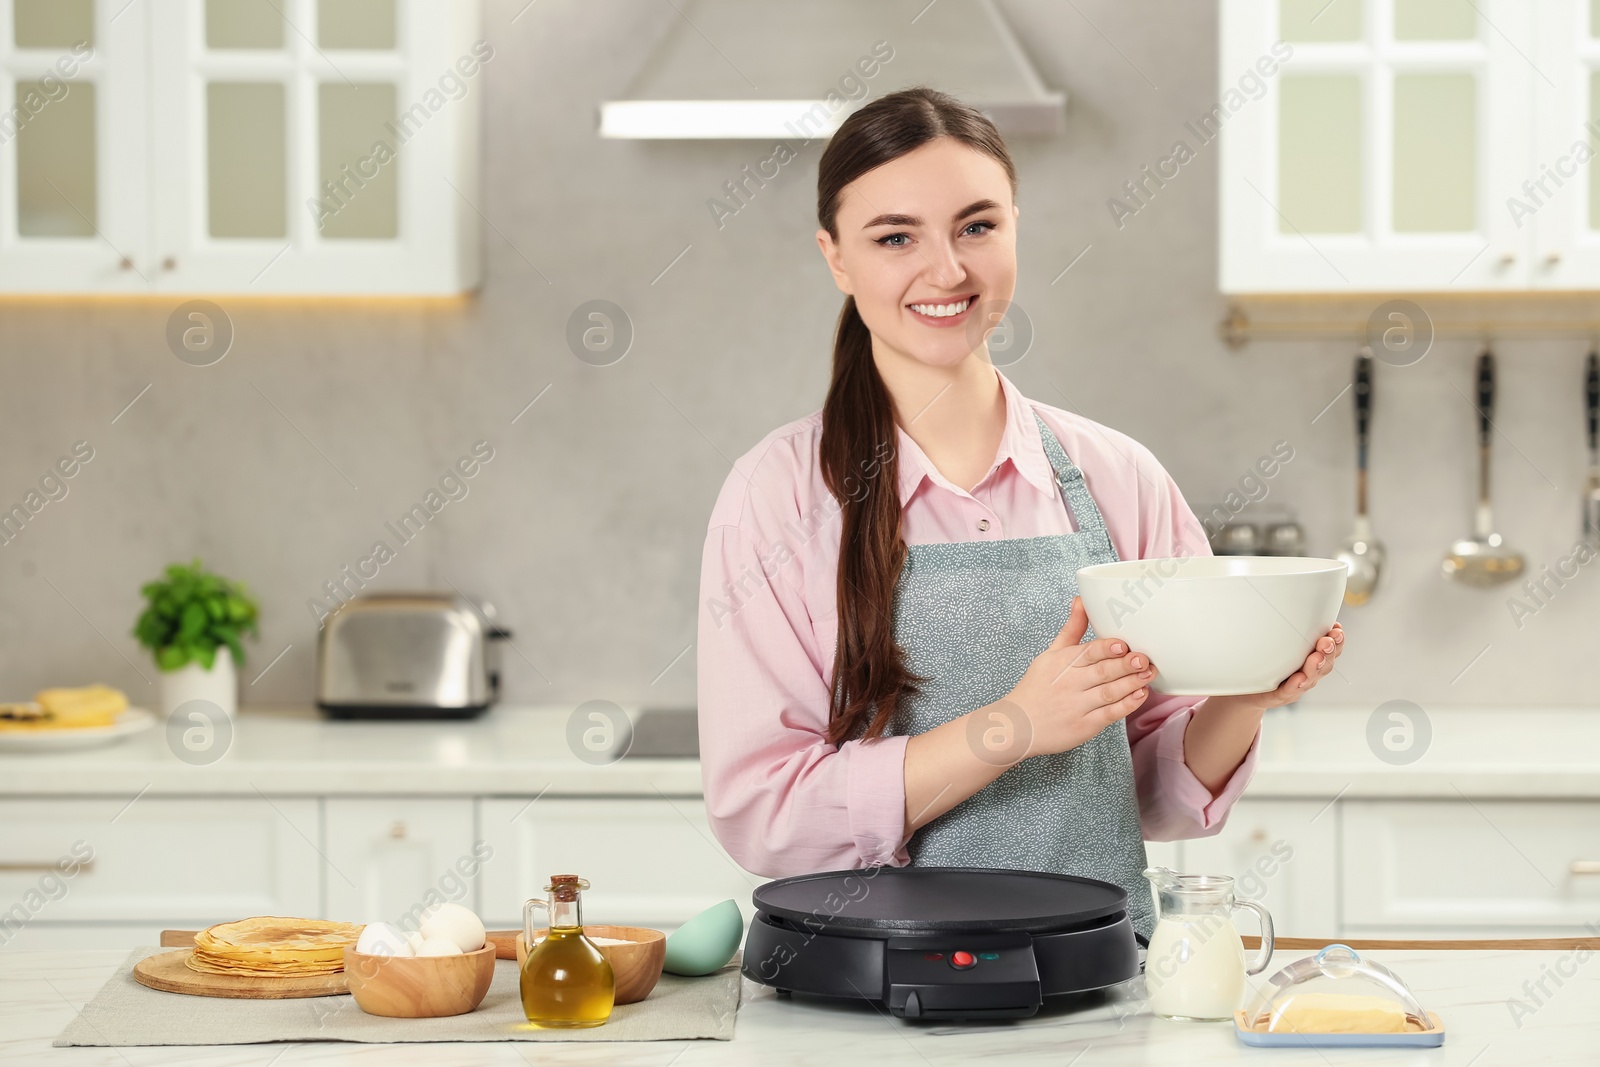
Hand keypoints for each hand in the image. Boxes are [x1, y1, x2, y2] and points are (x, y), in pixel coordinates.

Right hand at [1001, 596, 1153, 757]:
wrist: (1018, 726)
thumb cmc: (1037, 687)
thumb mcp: (1050, 654)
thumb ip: (1072, 629)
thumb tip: (1082, 600)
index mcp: (1062, 663)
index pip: (1087, 653)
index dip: (1106, 648)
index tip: (1123, 644)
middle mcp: (1070, 683)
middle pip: (1102, 672)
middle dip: (1125, 665)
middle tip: (1144, 659)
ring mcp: (1078, 706)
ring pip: (1109, 693)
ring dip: (1131, 683)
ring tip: (1148, 674)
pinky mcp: (1085, 726)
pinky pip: (1109, 715)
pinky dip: (1126, 706)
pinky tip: (1139, 695)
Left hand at [1217, 622, 1344, 711]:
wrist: (1243, 690)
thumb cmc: (1263, 662)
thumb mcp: (1276, 639)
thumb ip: (1285, 622)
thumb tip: (1283, 591)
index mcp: (1310, 657)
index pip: (1332, 648)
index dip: (1338, 640)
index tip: (1337, 628)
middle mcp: (1307, 672)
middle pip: (1326, 663)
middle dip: (1330, 651)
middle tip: (1328, 641)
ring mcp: (1295, 686)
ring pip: (1311, 678)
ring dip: (1315, 667)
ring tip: (1316, 657)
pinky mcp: (1278, 696)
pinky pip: (1288, 692)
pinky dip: (1295, 686)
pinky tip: (1298, 679)